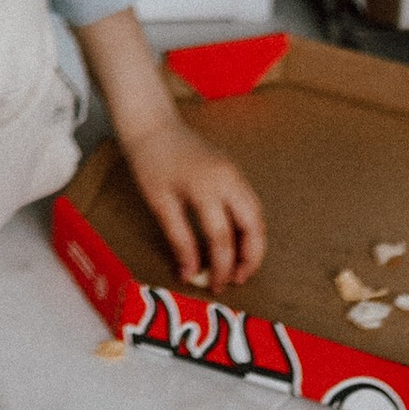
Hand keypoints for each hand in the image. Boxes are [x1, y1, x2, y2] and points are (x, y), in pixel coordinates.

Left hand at [122, 108, 267, 289]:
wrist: (152, 124)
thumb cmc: (151, 162)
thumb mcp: (160, 203)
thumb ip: (179, 240)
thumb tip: (190, 274)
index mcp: (207, 187)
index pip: (222, 238)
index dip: (221, 267)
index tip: (213, 285)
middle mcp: (229, 179)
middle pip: (254, 226)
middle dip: (251, 258)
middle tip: (238, 280)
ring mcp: (234, 173)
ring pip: (257, 215)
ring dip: (254, 243)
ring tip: (239, 266)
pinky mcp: (233, 171)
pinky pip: (249, 204)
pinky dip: (249, 226)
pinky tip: (236, 241)